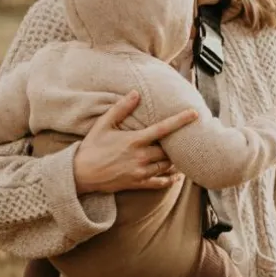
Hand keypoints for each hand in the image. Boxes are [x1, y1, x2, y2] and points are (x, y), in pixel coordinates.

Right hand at [72, 90, 197, 193]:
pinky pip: (160, 183)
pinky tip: (176, 176)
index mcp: (135, 140)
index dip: (180, 121)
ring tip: (181, 154)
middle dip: (177, 145)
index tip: (194, 114)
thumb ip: (121, 108)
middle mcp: (141, 157)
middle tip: (186, 138)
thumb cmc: (91, 147)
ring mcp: (141, 172)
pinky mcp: (138, 183)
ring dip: (175, 161)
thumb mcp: (103, 124)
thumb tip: (136, 93)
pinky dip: (170, 180)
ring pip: (167, 166)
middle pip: (169, 150)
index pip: (163, 128)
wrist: (81, 174)